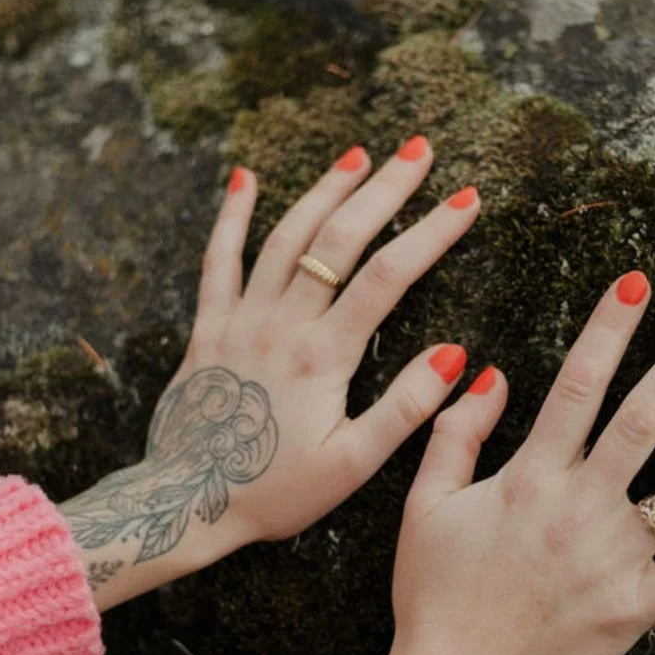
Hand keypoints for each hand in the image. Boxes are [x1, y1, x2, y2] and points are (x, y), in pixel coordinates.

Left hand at [62, 136, 481, 609]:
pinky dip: (232, 217)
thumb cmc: (275, 492)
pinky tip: (245, 179)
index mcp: (324, 357)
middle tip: (419, 151)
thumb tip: (454, 354)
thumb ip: (404, 408)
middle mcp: (282, 325)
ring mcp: (240, 320)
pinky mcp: (207, 327)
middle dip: (384, 191)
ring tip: (358, 154)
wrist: (187, 502)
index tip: (467, 200)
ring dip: (323, 192)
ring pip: (285, 238)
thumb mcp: (351, 464)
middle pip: (338, 240)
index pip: (387, 278)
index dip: (430, 234)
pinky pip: (218, 261)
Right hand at [371, 272, 654, 654]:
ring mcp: (615, 559)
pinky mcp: (637, 608)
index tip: (637, 281)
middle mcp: (580, 509)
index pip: (576, 387)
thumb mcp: (424, 506)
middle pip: (642, 422)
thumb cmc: (434, 597)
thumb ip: (457, 435)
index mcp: (530, 479)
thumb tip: (493, 374)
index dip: (607, 330)